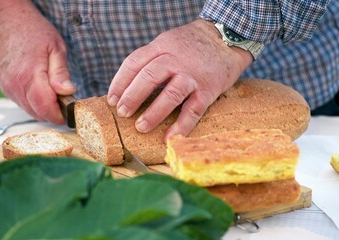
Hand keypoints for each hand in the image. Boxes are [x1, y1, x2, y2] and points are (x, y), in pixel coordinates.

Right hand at [0, 0, 74, 123]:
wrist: (5, 22)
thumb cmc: (33, 32)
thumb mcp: (55, 48)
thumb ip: (61, 73)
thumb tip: (68, 92)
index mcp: (29, 75)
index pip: (45, 107)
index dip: (60, 115)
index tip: (71, 112)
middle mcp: (15, 85)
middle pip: (38, 113)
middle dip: (54, 113)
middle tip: (67, 102)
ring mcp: (8, 88)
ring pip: (30, 110)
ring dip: (45, 108)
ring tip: (56, 93)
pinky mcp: (6, 89)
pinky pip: (23, 104)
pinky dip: (35, 103)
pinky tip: (43, 90)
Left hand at [107, 19, 252, 140]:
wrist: (227, 38)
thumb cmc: (192, 44)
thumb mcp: (168, 42)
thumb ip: (151, 58)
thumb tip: (128, 85)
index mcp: (162, 46)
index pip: (134, 62)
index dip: (120, 82)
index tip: (111, 100)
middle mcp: (176, 59)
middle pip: (149, 76)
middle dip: (132, 96)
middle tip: (122, 113)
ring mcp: (192, 75)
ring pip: (170, 93)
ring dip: (153, 112)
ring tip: (140, 127)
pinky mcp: (208, 89)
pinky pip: (193, 110)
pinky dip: (181, 125)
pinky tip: (169, 138)